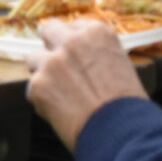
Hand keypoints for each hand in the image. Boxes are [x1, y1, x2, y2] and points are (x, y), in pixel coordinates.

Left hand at [25, 19, 148, 150]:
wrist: (123, 133)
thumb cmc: (128, 106)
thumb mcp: (120, 66)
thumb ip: (97, 55)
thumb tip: (82, 60)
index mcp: (96, 33)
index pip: (75, 27)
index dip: (75, 43)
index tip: (77, 56)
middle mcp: (71, 42)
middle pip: (48, 30)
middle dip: (50, 45)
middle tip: (56, 63)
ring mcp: (52, 62)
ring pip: (34, 59)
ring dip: (43, 73)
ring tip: (61, 95)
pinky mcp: (38, 85)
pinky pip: (33, 90)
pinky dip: (43, 102)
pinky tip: (62, 114)